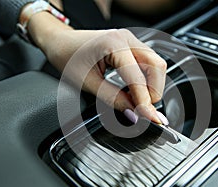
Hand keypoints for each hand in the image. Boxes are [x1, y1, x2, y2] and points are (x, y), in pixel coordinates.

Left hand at [27, 12, 166, 122]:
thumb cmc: (67, 57)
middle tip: (143, 109)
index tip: (149, 118)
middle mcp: (126, 38)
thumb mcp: (87, 83)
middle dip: (154, 91)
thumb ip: (113, 99)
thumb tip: (134, 113)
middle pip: (157, 66)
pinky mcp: (131, 46)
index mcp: (113, 44)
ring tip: (138, 100)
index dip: (145, 101)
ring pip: (156, 65)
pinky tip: (136, 90)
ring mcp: (130, 40)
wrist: (60, 42)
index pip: (138, 77)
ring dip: (152, 86)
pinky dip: (147, 80)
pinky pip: (149, 63)